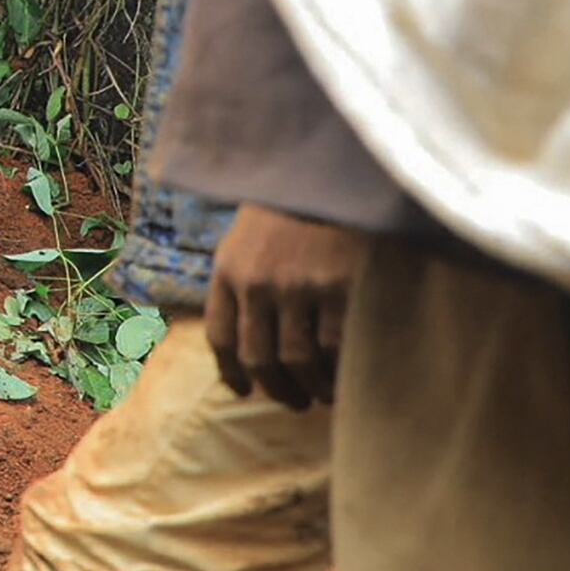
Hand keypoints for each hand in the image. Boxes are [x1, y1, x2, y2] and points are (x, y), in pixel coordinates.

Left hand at [204, 204, 372, 409]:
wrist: (331, 169)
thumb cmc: (291, 206)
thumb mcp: (248, 237)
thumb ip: (242, 280)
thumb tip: (246, 340)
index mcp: (228, 270)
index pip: (221, 336)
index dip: (232, 372)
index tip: (245, 390)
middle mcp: (257, 283)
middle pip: (259, 357)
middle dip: (276, 389)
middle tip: (294, 401)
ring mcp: (298, 286)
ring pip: (298, 360)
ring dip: (311, 388)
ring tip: (324, 394)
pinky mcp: (340, 286)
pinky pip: (337, 346)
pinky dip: (341, 371)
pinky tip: (349, 377)